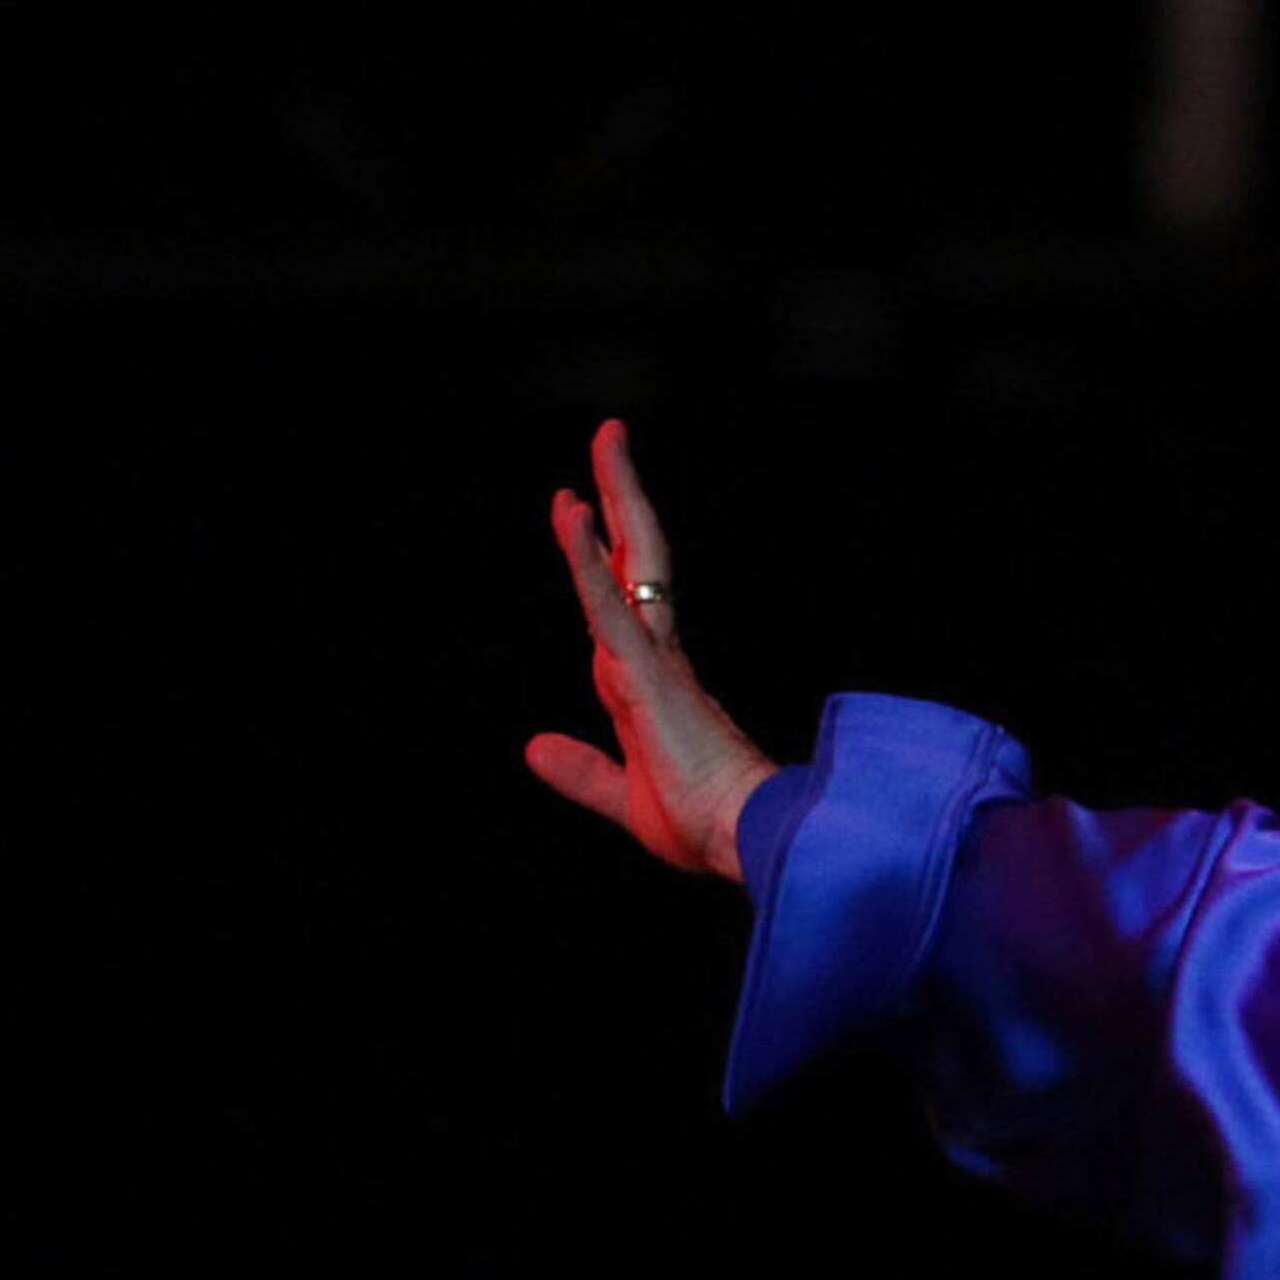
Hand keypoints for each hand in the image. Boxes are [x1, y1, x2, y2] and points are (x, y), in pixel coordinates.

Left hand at [525, 420, 779, 881]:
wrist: (746, 841)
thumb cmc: (707, 827)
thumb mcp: (623, 796)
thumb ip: (581, 769)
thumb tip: (533, 747)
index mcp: (655, 687)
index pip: (623, 606)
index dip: (600, 557)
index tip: (580, 511)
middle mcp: (659, 662)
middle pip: (637, 564)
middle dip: (621, 500)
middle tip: (609, 442)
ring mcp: (656, 663)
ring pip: (631, 564)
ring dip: (615, 497)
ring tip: (607, 438)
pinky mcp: (648, 675)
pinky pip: (608, 605)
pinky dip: (585, 559)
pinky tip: (572, 513)